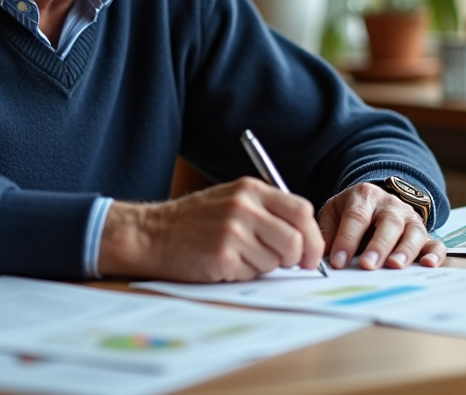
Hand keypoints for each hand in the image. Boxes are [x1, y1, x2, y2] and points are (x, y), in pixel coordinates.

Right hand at [97, 177, 325, 281]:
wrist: (152, 233)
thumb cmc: (195, 220)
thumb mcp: (232, 199)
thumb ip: (266, 210)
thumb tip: (304, 237)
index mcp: (250, 189)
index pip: (301, 210)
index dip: (313, 236)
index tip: (309, 252)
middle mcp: (244, 207)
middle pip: (295, 238)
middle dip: (297, 258)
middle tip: (288, 264)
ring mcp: (232, 232)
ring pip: (275, 260)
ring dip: (264, 266)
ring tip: (240, 257)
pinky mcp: (222, 256)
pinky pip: (252, 274)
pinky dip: (243, 274)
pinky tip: (224, 264)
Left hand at [318, 182, 445, 270]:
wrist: (377, 200)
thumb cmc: (352, 211)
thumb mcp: (334, 211)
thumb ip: (328, 231)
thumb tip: (321, 256)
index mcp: (365, 196)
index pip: (356, 217)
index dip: (347, 240)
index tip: (338, 262)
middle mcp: (391, 206)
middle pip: (388, 223)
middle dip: (378, 246)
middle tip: (367, 265)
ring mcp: (410, 219)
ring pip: (413, 232)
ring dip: (405, 250)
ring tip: (394, 266)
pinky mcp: (424, 234)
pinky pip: (434, 242)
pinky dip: (434, 254)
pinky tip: (428, 264)